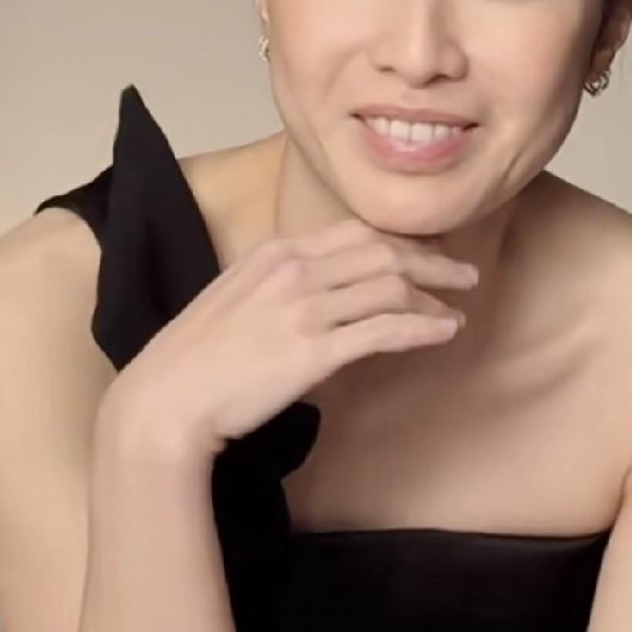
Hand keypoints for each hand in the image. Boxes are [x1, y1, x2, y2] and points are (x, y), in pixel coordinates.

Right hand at [98, 215, 478, 456]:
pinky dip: (424, 328)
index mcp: (274, 252)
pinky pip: (385, 330)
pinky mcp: (314, 352)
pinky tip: (445, 332)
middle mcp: (294, 271)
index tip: (427, 257)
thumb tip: (323, 293)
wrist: (168, 398)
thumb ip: (279, 284)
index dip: (402, 243)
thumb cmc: (194, 359)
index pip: (356, 233)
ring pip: (391, 288)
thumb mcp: (235, 297)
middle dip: (432, 263)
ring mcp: (305, 309)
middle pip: (383, 253)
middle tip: (463, 277)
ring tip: (457, 311)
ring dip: (434, 298)